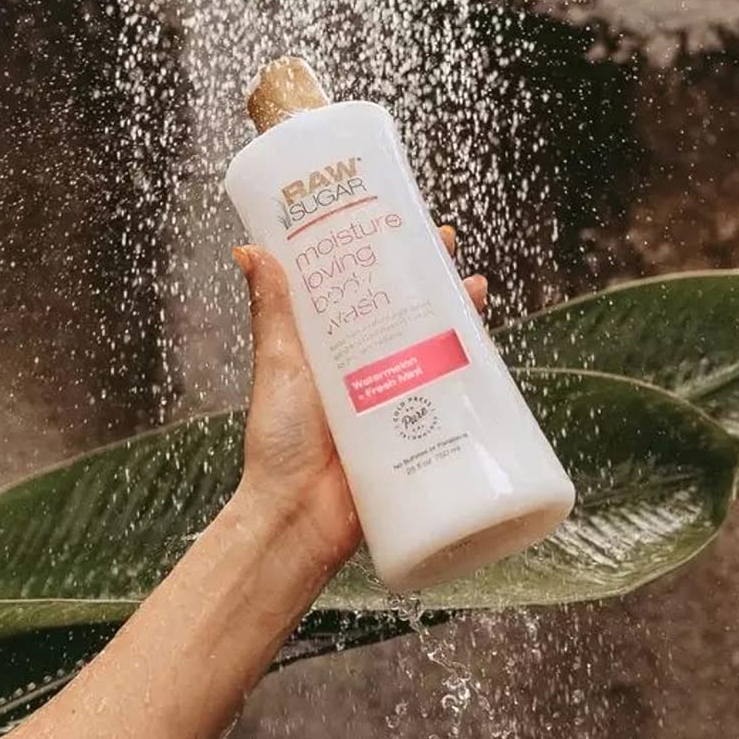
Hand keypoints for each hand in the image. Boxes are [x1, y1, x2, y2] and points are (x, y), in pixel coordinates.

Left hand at [231, 226, 487, 571]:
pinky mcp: (416, 430)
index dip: (383, 254)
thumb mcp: (279, 365)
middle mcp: (366, 366)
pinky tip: (488, 354)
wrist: (298, 516)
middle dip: (431, 278)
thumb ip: (272, 312)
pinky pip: (449, 397)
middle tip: (449, 246)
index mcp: (331, 346)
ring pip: (434, 346)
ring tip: (475, 289)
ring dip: (459, 317)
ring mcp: (394, 397)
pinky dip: (472, 374)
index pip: (362, 288)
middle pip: (406, 310)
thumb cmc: (278, 443)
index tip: (399, 222)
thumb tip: (251, 251)